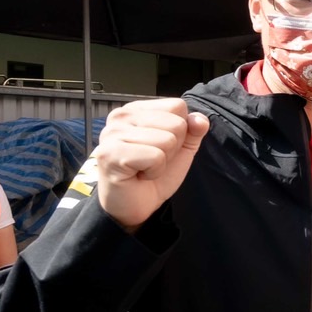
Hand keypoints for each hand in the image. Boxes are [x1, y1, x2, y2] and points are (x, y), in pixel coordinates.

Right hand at [94, 99, 210, 231]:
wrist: (135, 206)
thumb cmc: (153, 175)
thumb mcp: (181, 150)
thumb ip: (193, 131)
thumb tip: (200, 119)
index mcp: (137, 109)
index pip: (177, 106)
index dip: (180, 131)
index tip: (162, 147)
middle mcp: (121, 116)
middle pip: (176, 123)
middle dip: (172, 148)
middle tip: (152, 161)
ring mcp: (113, 133)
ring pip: (167, 140)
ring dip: (162, 162)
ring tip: (145, 167)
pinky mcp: (111, 153)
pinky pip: (155, 157)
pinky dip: (154, 171)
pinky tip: (139, 175)